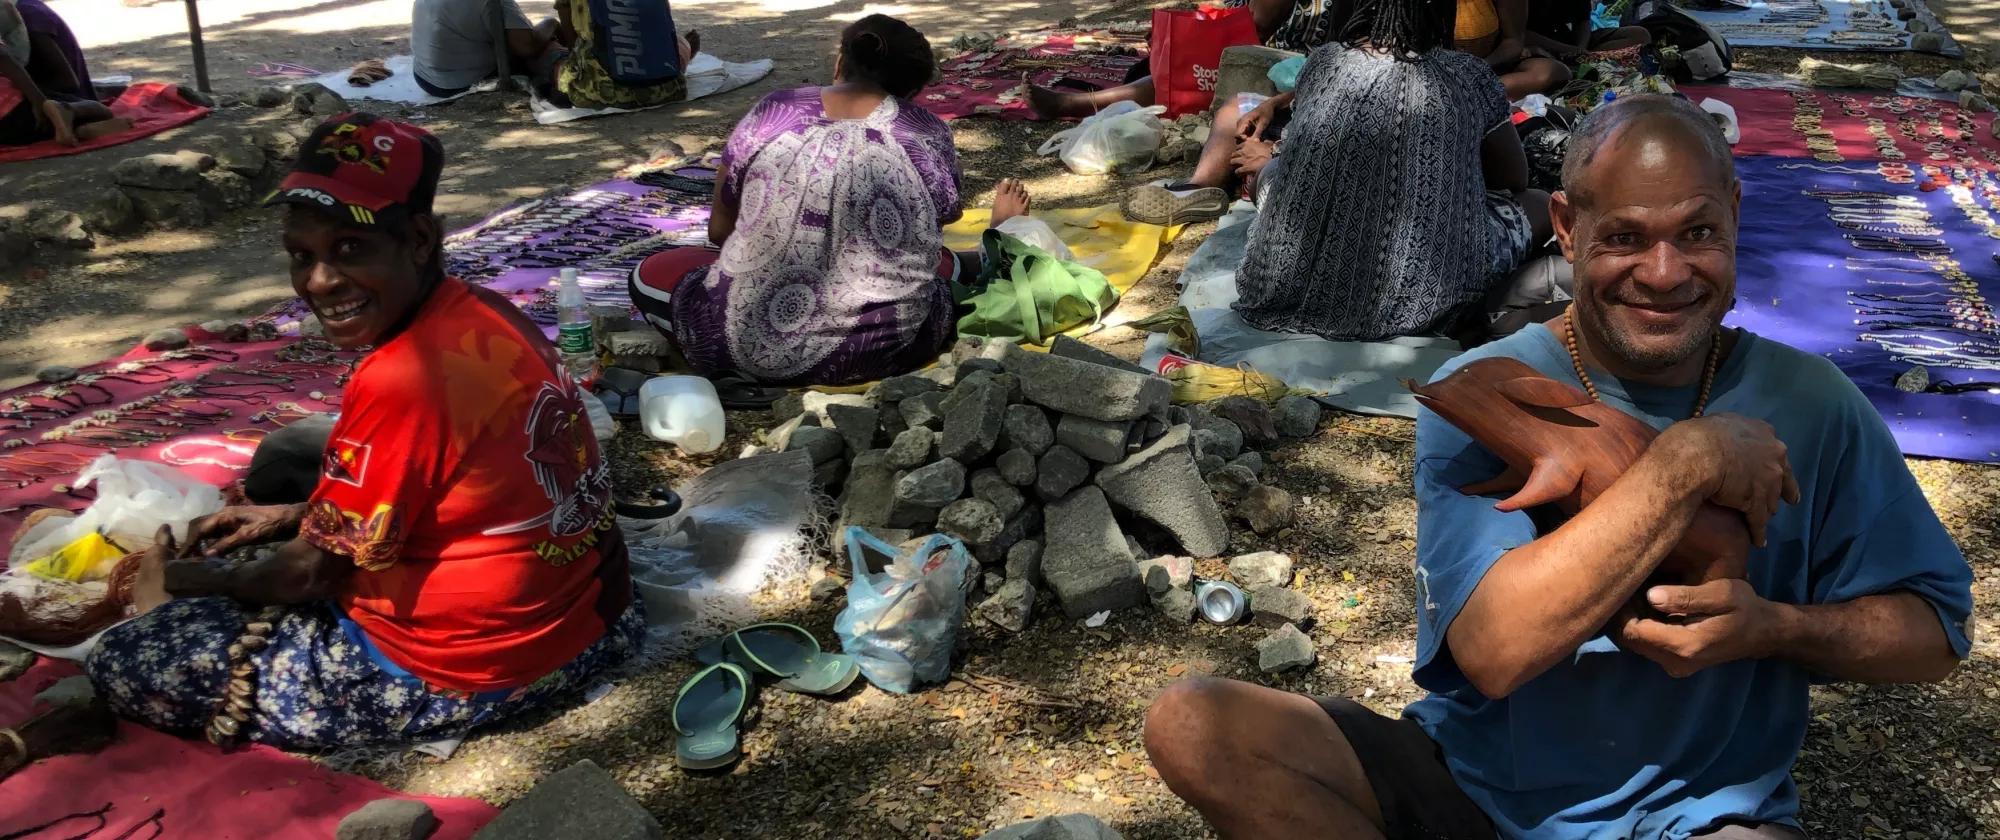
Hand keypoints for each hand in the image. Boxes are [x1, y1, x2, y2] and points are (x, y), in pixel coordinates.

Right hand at [182, 504, 305, 557]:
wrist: (291, 517)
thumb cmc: (272, 524)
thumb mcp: (250, 535)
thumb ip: (228, 544)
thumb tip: (206, 554)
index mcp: (224, 515)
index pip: (199, 529)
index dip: (189, 543)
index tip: (181, 557)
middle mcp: (223, 515)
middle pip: (199, 527)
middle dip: (191, 541)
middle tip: (186, 558)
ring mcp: (230, 520)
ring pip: (207, 530)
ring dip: (199, 542)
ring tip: (194, 558)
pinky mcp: (236, 526)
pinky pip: (217, 533)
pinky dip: (210, 543)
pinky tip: (209, 553)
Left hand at [1231, 137, 1274, 178]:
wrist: (1272, 160)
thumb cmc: (1270, 151)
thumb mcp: (1267, 144)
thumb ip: (1264, 142)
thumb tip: (1265, 141)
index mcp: (1248, 144)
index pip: (1238, 146)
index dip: (1239, 150)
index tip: (1240, 153)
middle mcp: (1243, 151)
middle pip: (1233, 154)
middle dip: (1235, 157)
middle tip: (1237, 161)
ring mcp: (1243, 159)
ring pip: (1232, 162)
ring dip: (1234, 165)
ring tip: (1237, 167)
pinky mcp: (1245, 168)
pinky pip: (1237, 171)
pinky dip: (1238, 173)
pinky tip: (1240, 174)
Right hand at [1237, 98, 1281, 141]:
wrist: (1267, 107)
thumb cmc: (1265, 113)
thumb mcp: (1263, 123)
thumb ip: (1258, 133)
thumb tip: (1255, 142)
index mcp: (1243, 121)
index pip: (1237, 134)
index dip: (1243, 140)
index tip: (1252, 141)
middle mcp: (1240, 122)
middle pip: (1237, 136)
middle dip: (1245, 140)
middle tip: (1254, 141)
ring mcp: (1241, 124)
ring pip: (1240, 135)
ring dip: (1247, 139)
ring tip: (1255, 139)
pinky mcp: (1244, 126)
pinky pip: (1243, 133)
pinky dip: (1248, 136)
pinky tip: (1255, 136)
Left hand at [1612, 579, 1783, 677]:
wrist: (1762, 633)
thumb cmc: (1744, 608)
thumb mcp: (1722, 594)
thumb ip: (1686, 597)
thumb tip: (1650, 595)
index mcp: (1683, 645)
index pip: (1632, 632)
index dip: (1621, 609)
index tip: (1625, 585)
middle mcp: (1674, 662)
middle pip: (1629, 639)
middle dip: (1624, 612)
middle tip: (1633, 585)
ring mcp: (1674, 666)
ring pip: (1636, 643)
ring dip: (1633, 618)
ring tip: (1642, 591)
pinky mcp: (1675, 663)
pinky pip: (1647, 644)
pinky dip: (1643, 625)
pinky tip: (1653, 605)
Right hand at [1665, 414, 1800, 547]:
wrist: (1698, 454)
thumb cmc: (1701, 434)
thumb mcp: (1719, 422)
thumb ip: (1729, 431)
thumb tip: (1721, 435)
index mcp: (1763, 433)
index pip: (1775, 452)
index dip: (1776, 464)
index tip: (1779, 472)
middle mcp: (1773, 456)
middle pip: (1780, 478)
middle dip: (1780, 490)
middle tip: (1784, 501)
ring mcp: (1768, 481)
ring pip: (1771, 500)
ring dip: (1766, 511)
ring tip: (1763, 521)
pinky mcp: (1757, 502)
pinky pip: (1759, 521)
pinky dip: (1759, 533)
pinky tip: (1758, 541)